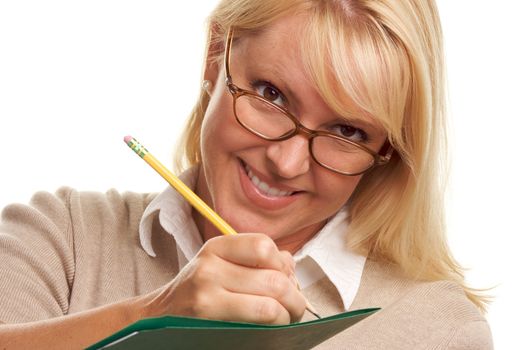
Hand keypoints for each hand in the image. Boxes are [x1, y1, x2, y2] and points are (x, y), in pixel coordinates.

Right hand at [143, 233, 305, 324]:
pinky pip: (258, 322)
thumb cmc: (198, 290)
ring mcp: (207, 293)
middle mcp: (210, 265)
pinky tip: (271, 326)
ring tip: (286, 318)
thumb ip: (255, 259)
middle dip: (295, 297)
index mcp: (217, 247)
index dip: (283, 266)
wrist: (160, 316)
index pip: (264, 246)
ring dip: (288, 315)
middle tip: (295, 307)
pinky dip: (274, 326)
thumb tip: (290, 265)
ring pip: (270, 304)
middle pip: (274, 279)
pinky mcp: (209, 318)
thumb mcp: (220, 264)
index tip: (285, 279)